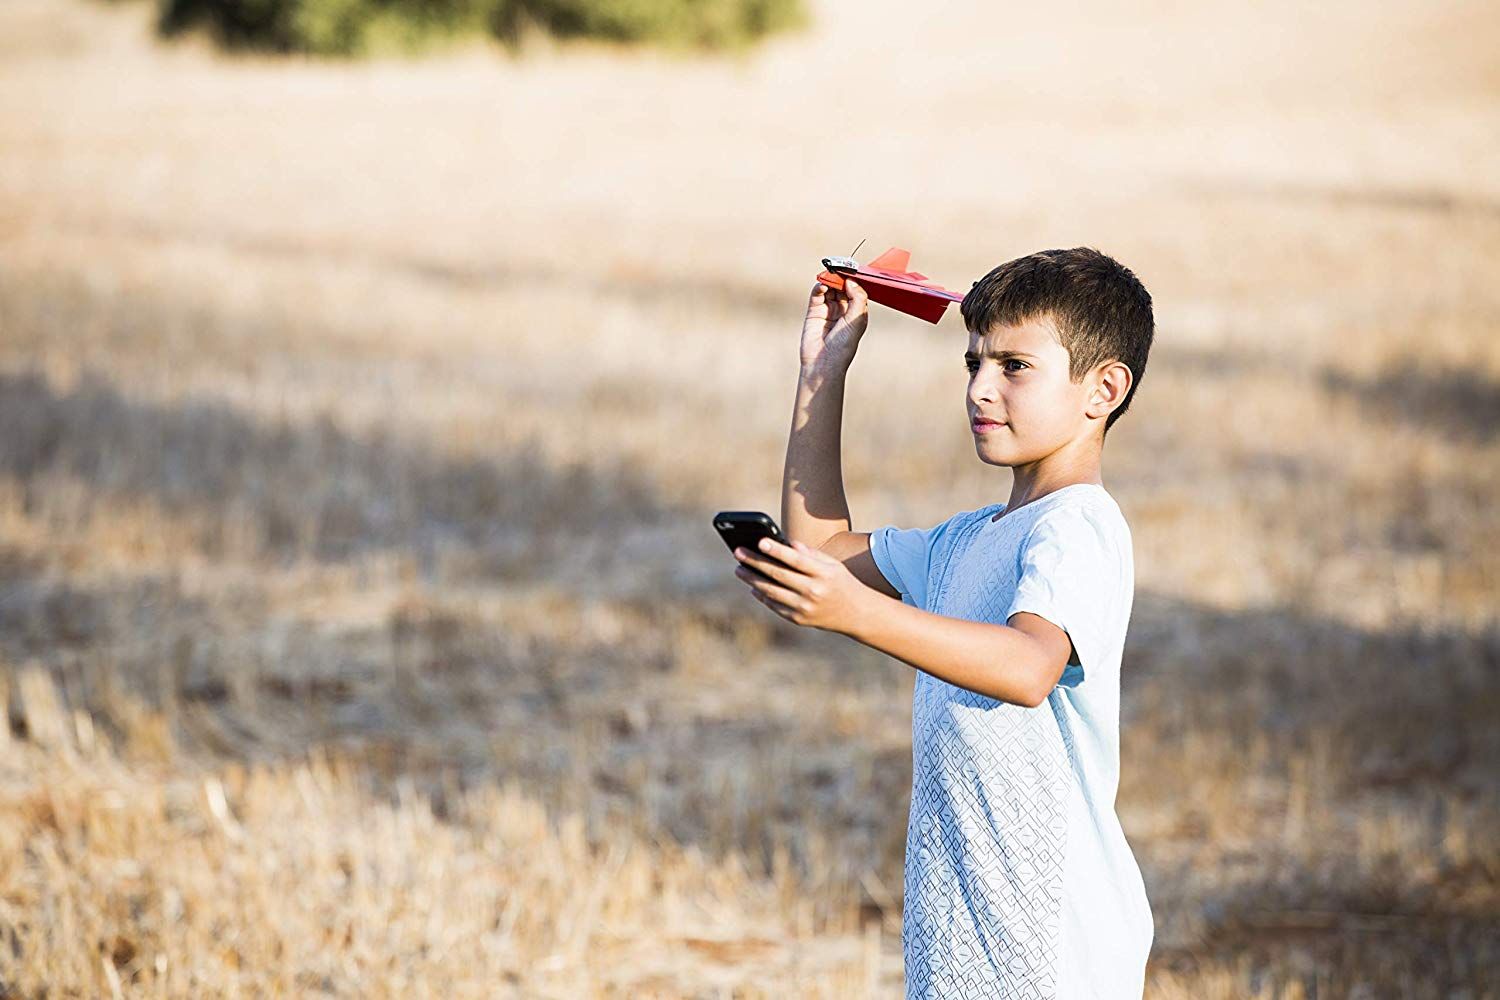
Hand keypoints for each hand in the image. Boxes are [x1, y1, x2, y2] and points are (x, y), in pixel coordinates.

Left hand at [732, 537, 872, 634]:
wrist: (857, 613)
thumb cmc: (842, 582)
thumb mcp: (832, 564)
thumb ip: (810, 554)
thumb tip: (785, 542)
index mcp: (824, 574)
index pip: (795, 559)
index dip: (776, 550)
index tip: (759, 541)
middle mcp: (813, 591)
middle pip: (778, 575)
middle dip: (755, 562)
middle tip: (738, 552)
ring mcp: (805, 608)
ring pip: (771, 592)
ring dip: (752, 580)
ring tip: (739, 569)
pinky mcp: (799, 619)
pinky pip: (775, 606)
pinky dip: (762, 596)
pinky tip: (753, 586)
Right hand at [800, 278, 868, 373]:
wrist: (824, 362)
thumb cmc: (844, 346)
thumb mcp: (858, 319)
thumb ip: (858, 298)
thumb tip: (851, 281)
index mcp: (856, 312)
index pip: (856, 290)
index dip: (854, 280)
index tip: (854, 270)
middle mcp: (842, 310)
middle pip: (842, 287)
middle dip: (842, 278)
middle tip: (841, 269)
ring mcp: (828, 310)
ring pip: (830, 288)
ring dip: (831, 280)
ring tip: (831, 275)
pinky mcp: (814, 311)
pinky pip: (817, 294)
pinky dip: (820, 287)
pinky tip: (823, 285)